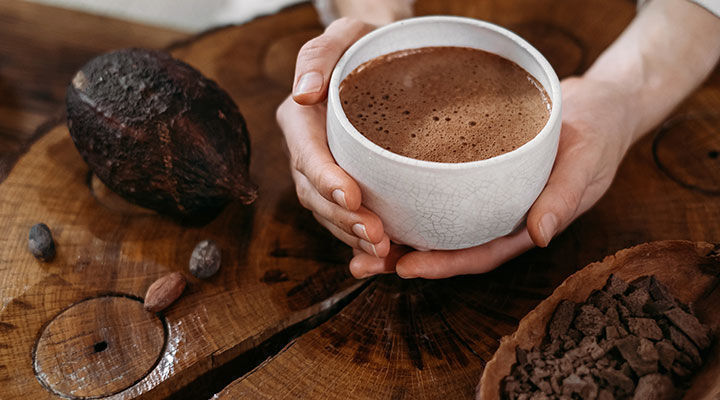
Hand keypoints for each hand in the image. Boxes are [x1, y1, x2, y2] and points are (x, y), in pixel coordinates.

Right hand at [278, 18, 391, 262]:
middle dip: (342, 220)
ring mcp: (323, 172)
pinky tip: (387, 255)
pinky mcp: (345, 184)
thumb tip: (304, 94)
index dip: (325, 179)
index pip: (307, 154)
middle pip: (315, 194)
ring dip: (352, 237)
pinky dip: (361, 239)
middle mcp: (306, 150)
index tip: (351, 197)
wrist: (382, 57)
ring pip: (329, 214)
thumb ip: (318, 56)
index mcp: (300, 120)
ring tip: (384, 253)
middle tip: (377, 237)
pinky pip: (346, 217)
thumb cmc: (364, 43)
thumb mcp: (342, 35)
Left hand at [351, 77, 636, 277]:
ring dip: (398, 232)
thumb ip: (565, 197)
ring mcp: (486, 195)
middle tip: (360, 263)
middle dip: (405, 257)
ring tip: (353, 235)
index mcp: (525, 224)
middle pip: (448, 245)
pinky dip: (409, 194)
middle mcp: (499, 215)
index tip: (405, 267)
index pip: (479, 253)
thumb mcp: (586, 161)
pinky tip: (377, 193)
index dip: (443, 264)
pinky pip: (439, 189)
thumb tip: (541, 235)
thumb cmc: (597, 135)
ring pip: (437, 221)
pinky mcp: (475, 171)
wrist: (598, 105)